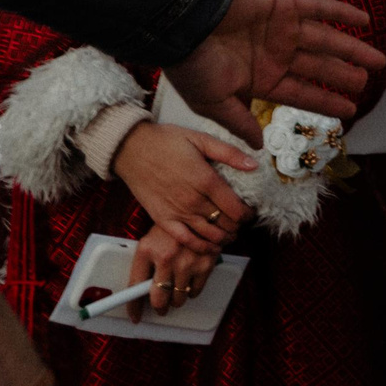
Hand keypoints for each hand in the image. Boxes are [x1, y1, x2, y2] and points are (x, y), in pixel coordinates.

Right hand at [113, 121, 251, 253]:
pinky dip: (201, 247)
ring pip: (209, 234)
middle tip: (243, 222)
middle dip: (239, 226)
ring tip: (232, 234)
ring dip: (225, 238)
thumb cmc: (167, 142)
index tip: (253, 212)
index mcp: (206, 180)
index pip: (236, 207)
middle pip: (226, 223)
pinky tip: (211, 247)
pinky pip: (185, 239)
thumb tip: (254, 164)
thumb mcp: (201, 139)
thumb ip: (229, 153)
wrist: (131, 149)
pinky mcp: (162, 219)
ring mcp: (177, 212)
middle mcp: (193, 200)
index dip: (249, 214)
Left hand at [126, 223, 222, 323]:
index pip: (134, 287)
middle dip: (159, 307)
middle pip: (159, 299)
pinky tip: (189, 281)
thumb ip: (144, 266)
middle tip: (160, 306)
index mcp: (147, 250)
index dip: (133, 306)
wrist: (199, 213)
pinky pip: (196, 291)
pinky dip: (191, 291)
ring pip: (179, 298)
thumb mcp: (151, 242)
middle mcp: (166, 258)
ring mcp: (187, 262)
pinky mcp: (206, 263)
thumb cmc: (171, 230)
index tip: (134, 317)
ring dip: (176, 299)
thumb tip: (139, 295)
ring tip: (176, 290)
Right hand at [166, 0, 380, 145]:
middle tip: (368, 83)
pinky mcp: (283, 5)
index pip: (303, 94)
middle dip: (343, 77)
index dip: (326, 102)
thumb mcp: (212, 103)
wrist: (181, 22)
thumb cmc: (191, 64)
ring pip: (326, 41)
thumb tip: (258, 145)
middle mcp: (276, 55)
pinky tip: (365, 19)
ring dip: (352, 49)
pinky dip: (342, 12)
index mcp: (261, 80)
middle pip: (319, 69)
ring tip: (379, 59)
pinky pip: (319, 8)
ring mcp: (282, 30)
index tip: (351, 111)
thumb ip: (239, 122)